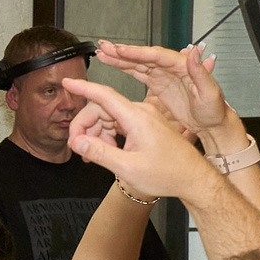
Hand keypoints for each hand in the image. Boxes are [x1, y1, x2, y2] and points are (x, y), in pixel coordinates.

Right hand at [63, 78, 213, 202]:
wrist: (192, 178)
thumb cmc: (168, 174)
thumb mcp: (128, 168)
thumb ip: (100, 153)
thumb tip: (78, 143)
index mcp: (137, 117)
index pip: (104, 96)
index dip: (83, 88)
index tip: (67, 81)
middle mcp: (141, 112)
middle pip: (103, 108)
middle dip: (86, 126)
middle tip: (77, 147)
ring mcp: (144, 117)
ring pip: (110, 117)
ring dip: (97, 134)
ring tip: (94, 155)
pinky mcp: (146, 125)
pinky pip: (120, 123)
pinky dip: (109, 135)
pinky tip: (107, 150)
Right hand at [99, 41, 235, 148]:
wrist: (212, 124)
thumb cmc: (214, 111)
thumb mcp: (210, 93)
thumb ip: (201, 73)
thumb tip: (194, 53)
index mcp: (182, 67)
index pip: (156, 56)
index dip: (137, 53)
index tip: (120, 50)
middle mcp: (171, 68)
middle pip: (143, 56)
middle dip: (123, 51)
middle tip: (104, 47)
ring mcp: (164, 76)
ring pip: (138, 63)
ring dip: (120, 58)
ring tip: (103, 52)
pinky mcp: (159, 85)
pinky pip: (139, 73)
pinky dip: (125, 68)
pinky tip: (113, 64)